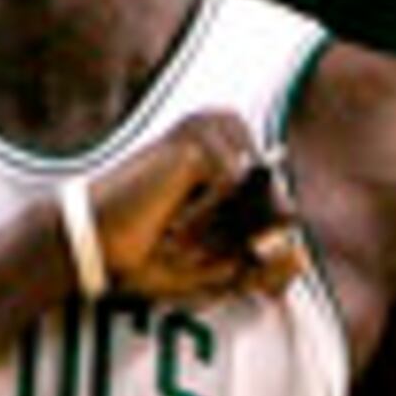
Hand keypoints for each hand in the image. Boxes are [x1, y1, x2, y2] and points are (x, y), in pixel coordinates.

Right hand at [91, 112, 301, 306]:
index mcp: (235, 147)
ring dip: (216, 233)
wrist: (94, 249)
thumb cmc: (149, 256)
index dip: (252, 247)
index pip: (279, 205)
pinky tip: (168, 220)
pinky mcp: (198, 141)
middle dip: (235, 243)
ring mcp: (212, 129)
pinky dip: (201, 218)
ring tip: (175, 232)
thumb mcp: (219, 268)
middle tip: (182, 244)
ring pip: (256, 201)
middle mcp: (227, 126)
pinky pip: (231, 189)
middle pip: (275, 205)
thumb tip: (301, 256)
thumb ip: (264, 266)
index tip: (209, 259)